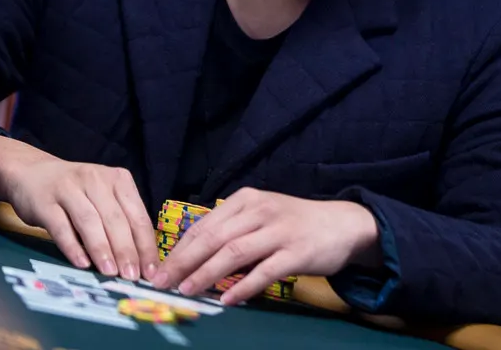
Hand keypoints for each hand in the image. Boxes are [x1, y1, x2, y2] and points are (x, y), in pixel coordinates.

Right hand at [3, 158, 158, 281]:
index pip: (137, 216)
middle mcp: (95, 179)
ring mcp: (68, 188)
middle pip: (115, 219)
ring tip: (110, 273)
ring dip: (102, 249)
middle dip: (126, 251)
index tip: (151, 272)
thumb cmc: (76, 192)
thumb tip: (139, 263)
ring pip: (90, 221)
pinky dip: (72, 246)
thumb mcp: (103, 198)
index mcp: (118, 179)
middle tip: (132, 277)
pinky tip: (81, 263)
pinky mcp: (45, 201)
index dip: (145, 245)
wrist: (31, 173)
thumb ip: (120, 223)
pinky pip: (61, 226)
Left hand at [151, 188, 380, 304]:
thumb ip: (232, 231)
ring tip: (186, 290)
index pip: (204, 225)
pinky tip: (228, 299)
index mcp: (246, 200)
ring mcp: (279, 231)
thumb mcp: (261, 216)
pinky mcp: (296, 252)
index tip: (158, 269)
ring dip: (206, 272)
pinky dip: (244, 286)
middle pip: (214, 238)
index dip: (178, 249)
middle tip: (162, 283)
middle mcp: (260, 211)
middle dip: (183, 262)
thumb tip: (193, 259)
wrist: (342, 225)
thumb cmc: (295, 223)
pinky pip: (265, 271)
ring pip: (234, 252)